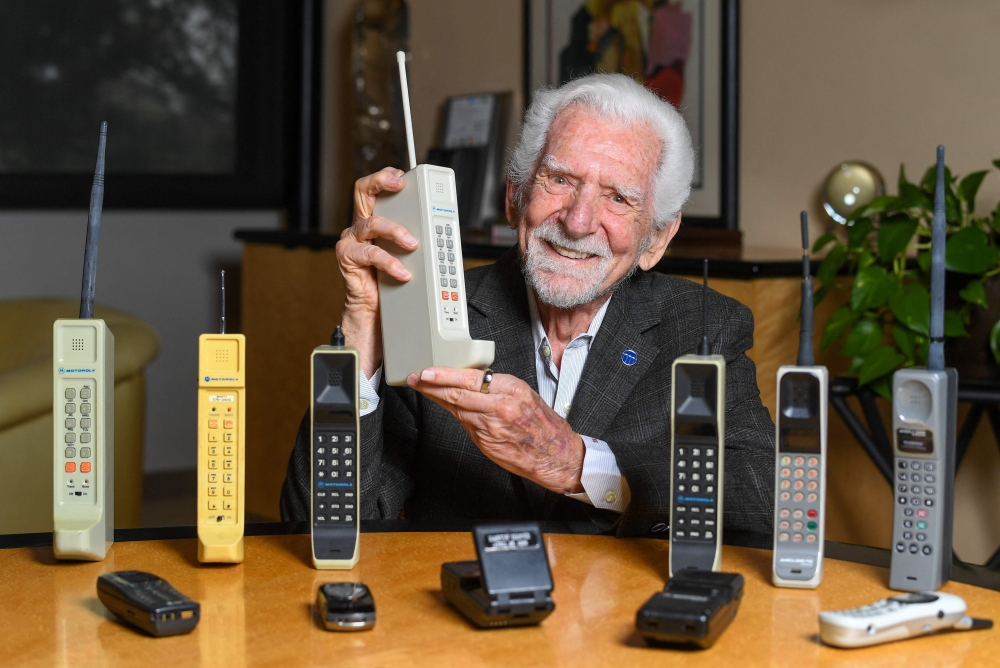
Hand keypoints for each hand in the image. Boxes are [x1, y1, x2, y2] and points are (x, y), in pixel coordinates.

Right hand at [337, 167, 417, 376]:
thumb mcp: (413, 257)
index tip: (405, 174)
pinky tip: (402, 272)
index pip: (378, 189)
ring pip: (371, 222)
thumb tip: (447, 231)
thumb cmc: (395, 284)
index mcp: (377, 221)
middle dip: (382, 182)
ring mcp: (353, 242)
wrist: (378, 314)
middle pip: (363, 191)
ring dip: (395, 231)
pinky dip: (389, 262)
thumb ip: (422, 239)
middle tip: (400, 184)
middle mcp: (362, 227)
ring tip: (413, 244)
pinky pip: (369, 254)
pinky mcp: (348, 259)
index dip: (388, 176)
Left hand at [406, 367, 585, 493]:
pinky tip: (447, 408)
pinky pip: (466, 426)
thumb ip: (497, 389)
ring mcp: (492, 426)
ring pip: (457, 409)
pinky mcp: (487, 443)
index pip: (470, 378)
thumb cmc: (543, 425)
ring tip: (425, 390)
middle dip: (432, 385)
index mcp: (511, 389)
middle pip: (457, 393)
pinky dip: (455, 415)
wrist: (556, 455)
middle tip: (416, 378)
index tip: (428, 371)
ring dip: (439, 399)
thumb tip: (470, 382)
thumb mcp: (524, 395)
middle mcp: (500, 406)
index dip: (444, 375)